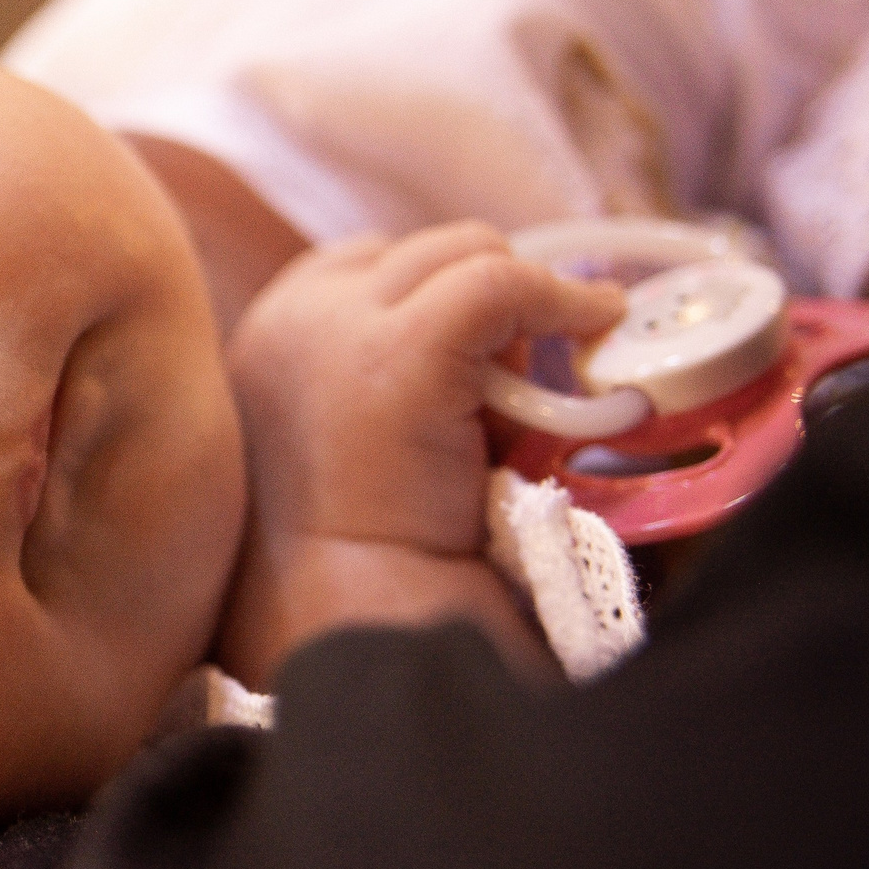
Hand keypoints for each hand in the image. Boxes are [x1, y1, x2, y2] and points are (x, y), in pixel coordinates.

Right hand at [226, 222, 625, 556]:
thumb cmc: (364, 551)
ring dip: (521, 302)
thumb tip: (498, 338)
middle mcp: (292, 316)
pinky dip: (560, 299)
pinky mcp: (400, 352)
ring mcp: (339, 327)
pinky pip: (499, 283)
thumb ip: (390, 372)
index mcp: (268, 335)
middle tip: (518, 381)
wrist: (356, 617)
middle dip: (481, 302)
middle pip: (421, 251)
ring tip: (547, 377)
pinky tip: (599, 325)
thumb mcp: (357, 432)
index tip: (480, 353)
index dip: (434, 298)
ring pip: (467, 252)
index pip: (368, 263)